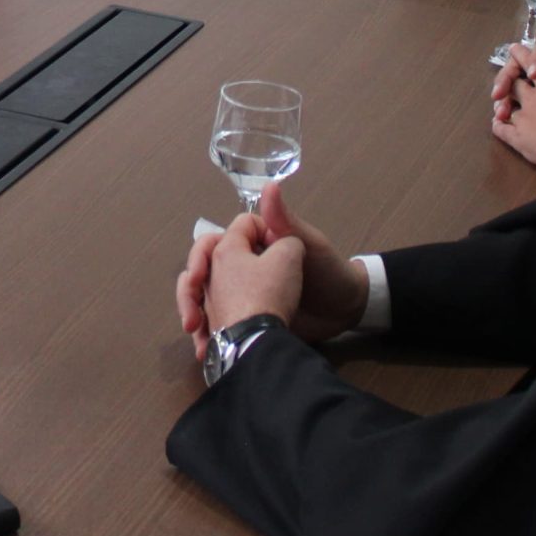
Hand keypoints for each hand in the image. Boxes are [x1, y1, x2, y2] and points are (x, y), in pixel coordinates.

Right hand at [175, 185, 366, 358]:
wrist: (346, 312)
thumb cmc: (329, 272)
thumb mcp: (309, 245)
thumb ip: (285, 220)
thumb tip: (270, 185)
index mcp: (254, 244)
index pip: (216, 242)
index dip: (201, 257)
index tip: (198, 276)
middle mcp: (243, 266)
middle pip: (202, 272)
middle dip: (189, 294)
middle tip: (192, 319)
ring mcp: (243, 292)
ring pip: (205, 298)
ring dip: (195, 316)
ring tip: (199, 340)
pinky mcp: (248, 316)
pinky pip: (218, 321)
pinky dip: (209, 335)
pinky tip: (206, 350)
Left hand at [491, 43, 535, 173]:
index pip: (532, 64)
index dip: (523, 55)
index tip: (514, 48)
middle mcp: (532, 98)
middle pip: (514, 84)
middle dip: (510, 82)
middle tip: (506, 84)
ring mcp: (522, 117)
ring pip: (506, 105)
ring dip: (504, 105)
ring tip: (502, 107)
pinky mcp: (517, 137)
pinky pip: (500, 128)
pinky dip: (499, 125)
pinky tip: (499, 124)